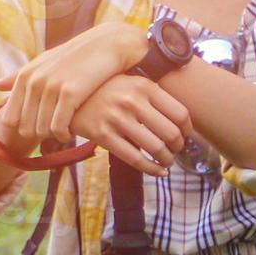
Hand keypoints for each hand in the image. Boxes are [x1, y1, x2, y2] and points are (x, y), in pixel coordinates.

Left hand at [0, 21, 149, 144]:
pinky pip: (58, 128)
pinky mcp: (70, 94)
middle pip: (25, 128)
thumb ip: (17, 77)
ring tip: (64, 131)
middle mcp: (34, 81)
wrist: (106, 45)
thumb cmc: (73, 57)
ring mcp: (51, 87)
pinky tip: (72, 132)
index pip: (10, 119)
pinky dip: (64, 135)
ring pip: (42, 130)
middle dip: (39, 135)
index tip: (39, 127)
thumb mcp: (43, 63)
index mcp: (24, 76)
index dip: (23, 128)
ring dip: (53, 137)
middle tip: (53, 132)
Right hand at [70, 74, 195, 175]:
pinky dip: (152, 170)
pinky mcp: (103, 135)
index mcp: (144, 86)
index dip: (187, 131)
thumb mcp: (130, 82)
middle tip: (175, 151)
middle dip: (178, 148)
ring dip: (166, 160)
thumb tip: (180, 121)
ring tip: (166, 162)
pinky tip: (158, 172)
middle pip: (171, 133)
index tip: (185, 137)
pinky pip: (135, 159)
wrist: (68, 97)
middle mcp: (132, 101)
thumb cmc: (105, 91)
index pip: (180, 113)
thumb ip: (152, 95)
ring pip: (155, 148)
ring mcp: (117, 118)